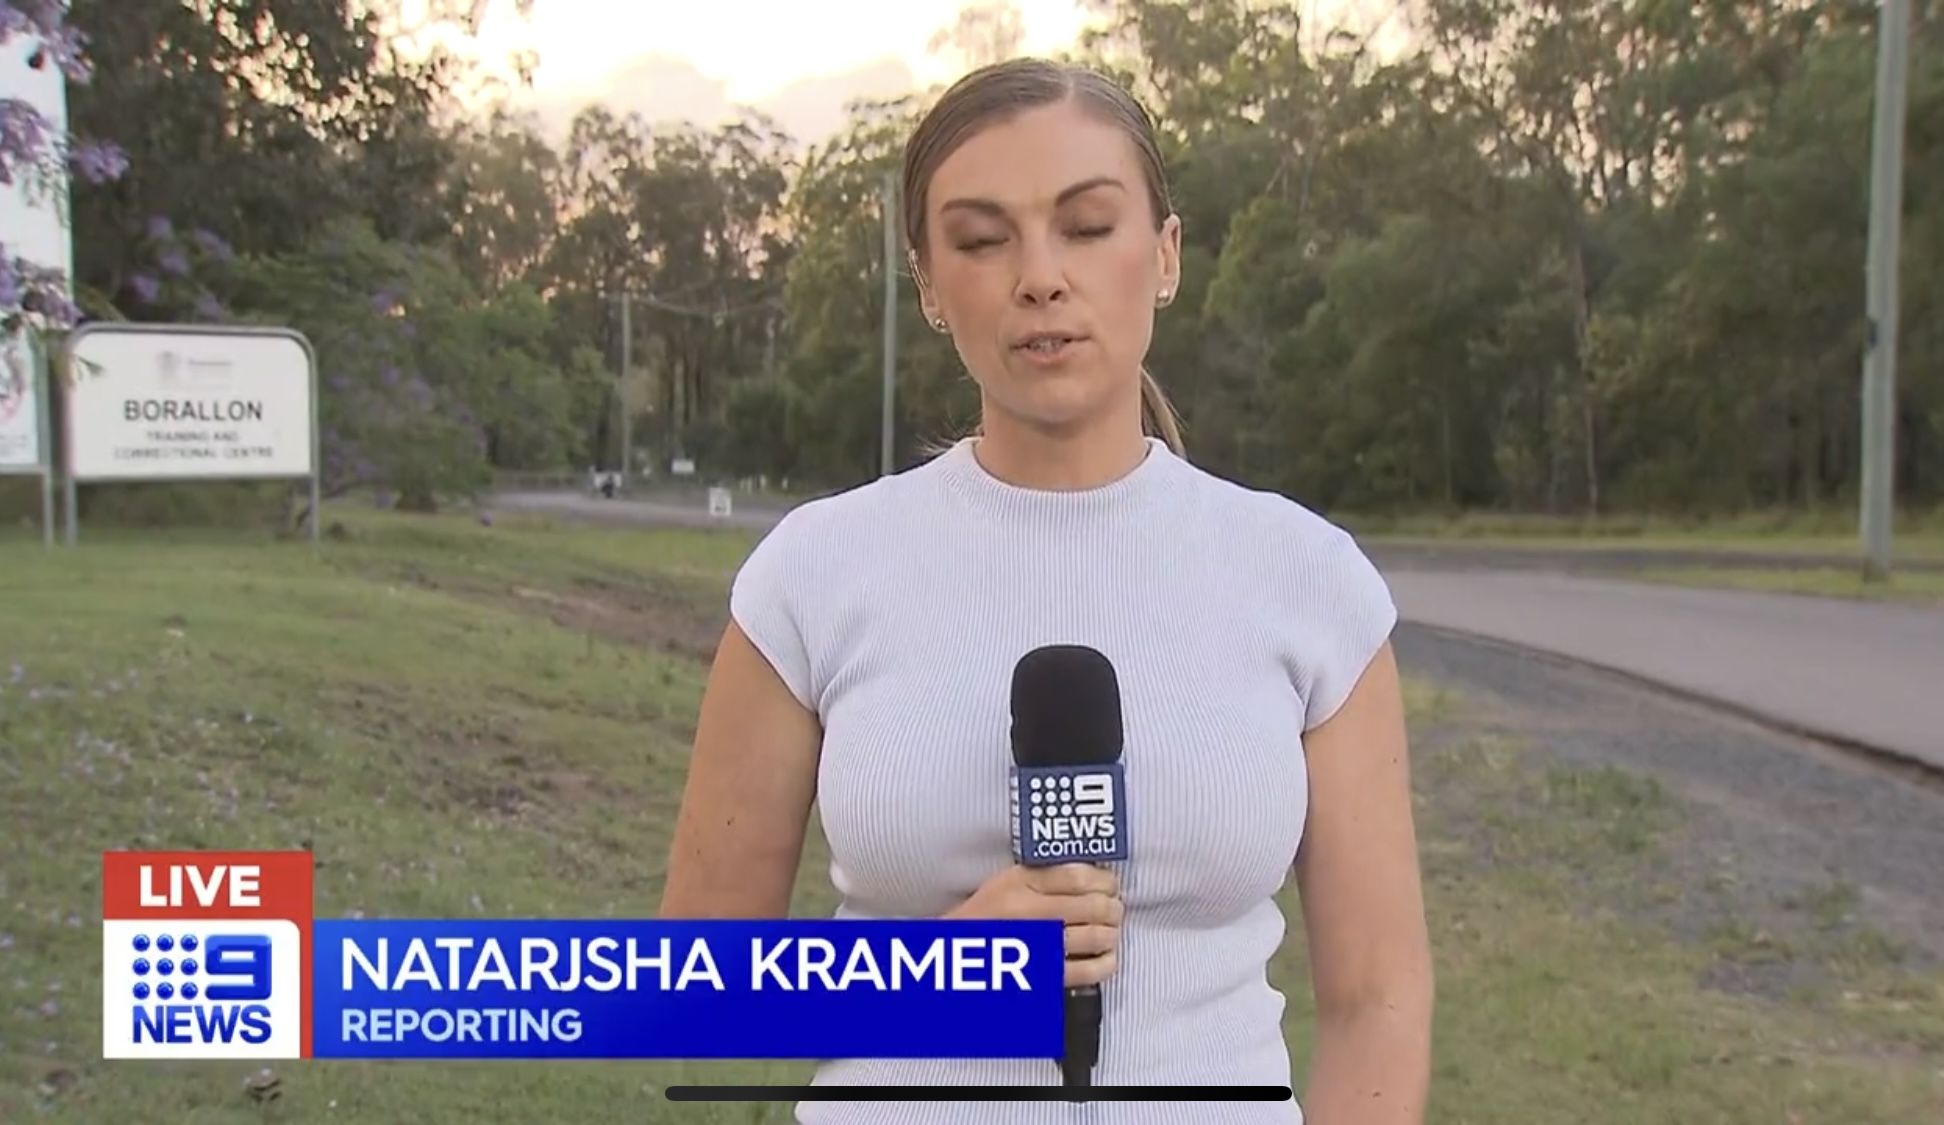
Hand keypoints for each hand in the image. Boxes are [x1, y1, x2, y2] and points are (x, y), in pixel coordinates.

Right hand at [944, 863, 1122, 988]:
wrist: (955, 951)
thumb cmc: (984, 916)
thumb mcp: (1007, 881)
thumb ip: (1045, 874)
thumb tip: (1093, 875)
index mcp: (1020, 884)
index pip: (1077, 876)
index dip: (1104, 879)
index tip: (1111, 883)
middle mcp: (1030, 913)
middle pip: (1093, 905)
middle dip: (1113, 906)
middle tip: (1115, 907)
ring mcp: (1039, 946)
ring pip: (1096, 936)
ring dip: (1111, 932)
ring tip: (1110, 929)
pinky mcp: (1044, 975)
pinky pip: (1088, 971)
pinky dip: (1106, 963)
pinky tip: (1106, 956)